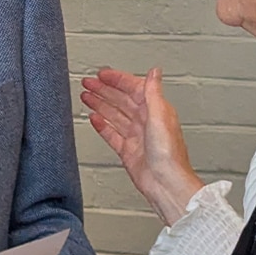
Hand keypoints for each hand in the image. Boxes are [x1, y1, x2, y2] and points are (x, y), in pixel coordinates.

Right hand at [80, 66, 203, 224]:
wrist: (165, 183)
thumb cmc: (169, 154)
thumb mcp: (160, 116)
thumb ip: (153, 92)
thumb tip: (154, 71)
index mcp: (156, 110)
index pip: (134, 88)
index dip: (118, 80)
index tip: (103, 74)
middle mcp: (146, 122)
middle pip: (121, 100)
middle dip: (104, 90)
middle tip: (88, 83)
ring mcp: (136, 136)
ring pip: (114, 115)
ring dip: (100, 104)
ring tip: (86, 96)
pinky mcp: (127, 151)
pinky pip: (111, 134)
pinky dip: (101, 125)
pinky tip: (93, 118)